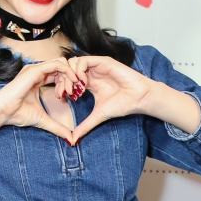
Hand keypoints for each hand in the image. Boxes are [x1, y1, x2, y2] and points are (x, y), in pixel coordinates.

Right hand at [0, 58, 84, 141]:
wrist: (3, 112)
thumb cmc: (17, 114)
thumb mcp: (43, 120)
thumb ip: (57, 127)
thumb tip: (70, 138)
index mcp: (37, 79)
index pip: (58, 74)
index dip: (69, 82)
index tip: (76, 94)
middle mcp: (37, 71)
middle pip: (62, 67)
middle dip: (72, 78)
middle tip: (77, 92)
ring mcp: (36, 69)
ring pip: (61, 63)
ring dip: (71, 75)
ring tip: (74, 89)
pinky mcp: (35, 70)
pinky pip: (57, 64)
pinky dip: (67, 71)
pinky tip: (72, 82)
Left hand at [66, 56, 200, 143]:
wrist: (138, 98)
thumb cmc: (122, 104)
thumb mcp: (98, 116)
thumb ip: (85, 126)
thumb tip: (72, 140)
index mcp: (89, 82)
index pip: (68, 79)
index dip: (62, 87)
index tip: (62, 98)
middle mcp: (91, 72)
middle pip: (68, 69)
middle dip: (63, 80)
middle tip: (66, 94)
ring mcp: (97, 66)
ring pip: (73, 63)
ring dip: (70, 75)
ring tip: (75, 89)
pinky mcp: (103, 61)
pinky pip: (84, 60)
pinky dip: (79, 71)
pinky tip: (82, 83)